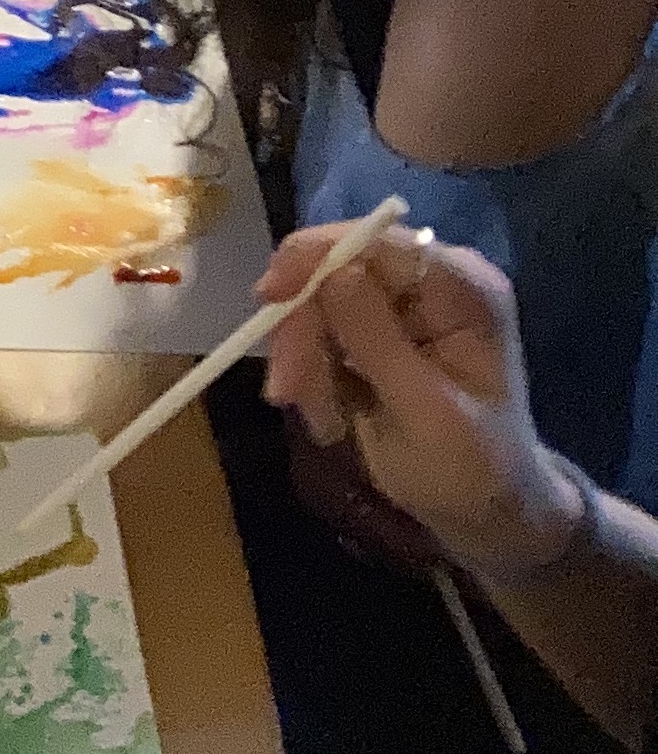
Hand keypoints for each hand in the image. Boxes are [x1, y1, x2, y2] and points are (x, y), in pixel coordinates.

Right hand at [258, 224, 579, 584]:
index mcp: (462, 289)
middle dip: (304, 329)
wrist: (485, 512)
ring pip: (318, 301)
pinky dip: (313, 371)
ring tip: (320, 418)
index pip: (376, 241)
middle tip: (287, 393)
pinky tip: (330, 413)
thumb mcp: (425, 412)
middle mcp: (432, 281)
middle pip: (336, 268)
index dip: (314, 259)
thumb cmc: (470, 469)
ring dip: (305, 359)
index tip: (268, 300)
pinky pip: (320, 330)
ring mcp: (404, 304)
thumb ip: (379, 341)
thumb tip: (332, 273)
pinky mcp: (379, 329)